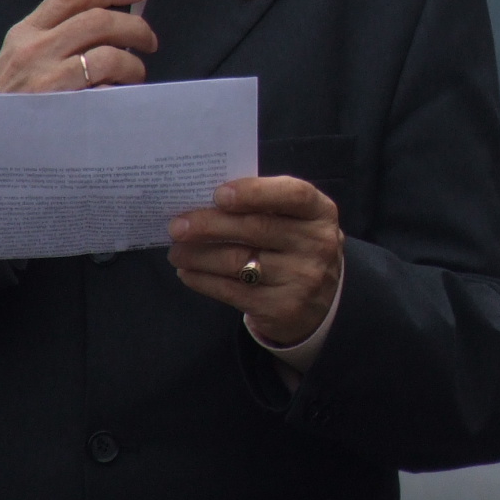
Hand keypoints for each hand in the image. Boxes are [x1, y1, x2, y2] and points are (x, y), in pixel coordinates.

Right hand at [0, 0, 154, 93]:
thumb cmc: (10, 99)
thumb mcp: (20, 57)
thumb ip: (55, 36)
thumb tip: (106, 21)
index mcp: (27, 32)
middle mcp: (34, 49)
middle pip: (98, 21)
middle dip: (135, 27)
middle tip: (149, 41)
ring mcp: (46, 79)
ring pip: (108, 56)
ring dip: (133, 64)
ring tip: (135, 75)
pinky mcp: (60, 108)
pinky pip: (105, 92)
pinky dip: (120, 92)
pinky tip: (120, 98)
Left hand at [168, 176, 344, 347]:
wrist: (323, 302)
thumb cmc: (296, 247)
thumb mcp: (297, 221)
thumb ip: (265, 206)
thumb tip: (207, 202)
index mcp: (320, 213)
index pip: (293, 195)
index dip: (255, 192)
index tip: (219, 194)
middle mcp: (316, 244)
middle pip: (257, 229)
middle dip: (210, 225)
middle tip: (177, 226)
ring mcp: (301, 278)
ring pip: (238, 262)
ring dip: (199, 255)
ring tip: (176, 251)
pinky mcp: (282, 308)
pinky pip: (232, 291)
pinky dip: (204, 280)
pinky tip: (188, 272)